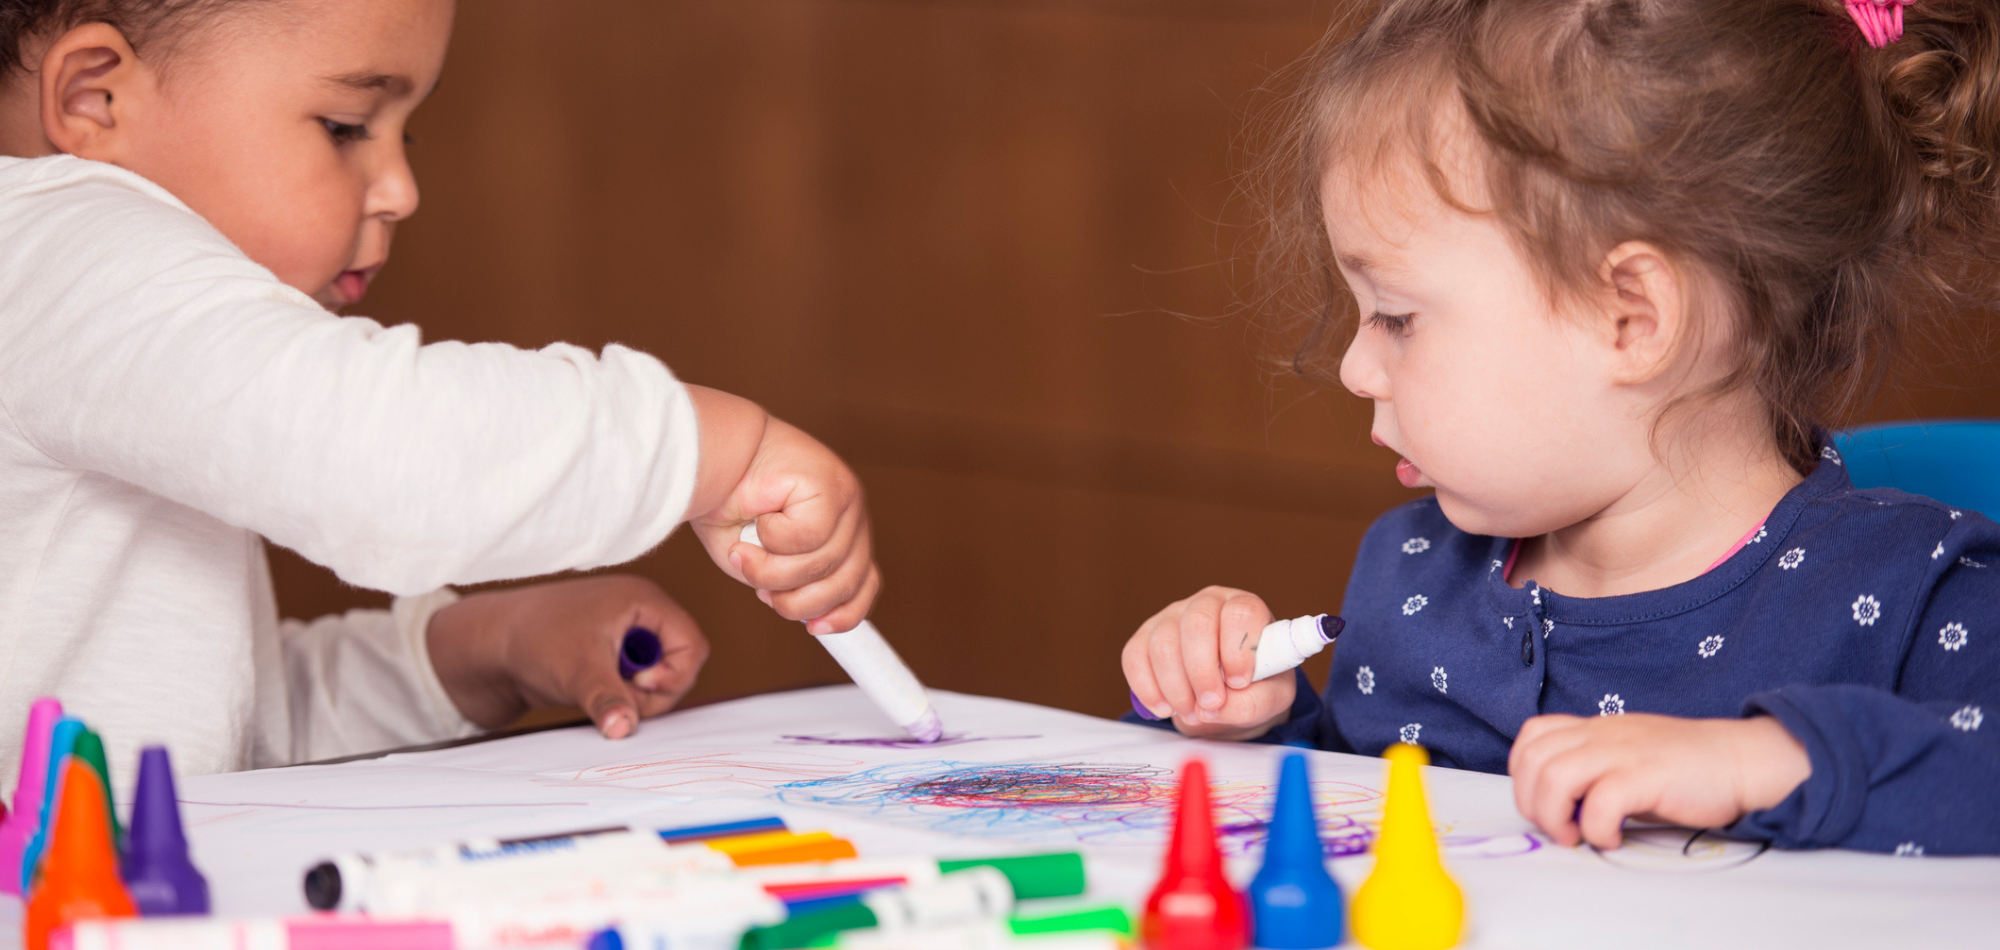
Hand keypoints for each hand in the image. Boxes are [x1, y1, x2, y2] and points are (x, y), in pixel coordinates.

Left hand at [426, 575, 708, 738]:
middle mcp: (640, 614)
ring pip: (658, 678)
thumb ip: (609, 700)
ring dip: (634, 696)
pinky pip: (636, 684)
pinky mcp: (611, 656)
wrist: (489, 645)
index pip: (692, 643)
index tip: (638, 683)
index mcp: (643, 600)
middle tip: (618, 696)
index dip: (674, 674)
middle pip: (680, 664)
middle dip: (652, 691)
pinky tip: (592, 692)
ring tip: (598, 691)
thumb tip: (625, 729)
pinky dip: (620, 695)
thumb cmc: (532, 639)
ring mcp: (627, 635)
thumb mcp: (577, 671)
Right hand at [683, 387, 878, 633]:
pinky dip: (774, 537)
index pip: (863, 583)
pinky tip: (759, 516)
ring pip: (824, 564)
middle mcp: (851, 516)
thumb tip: (814, 616)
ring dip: (773, 571)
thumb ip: (788, 586)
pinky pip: (810, 537)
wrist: (708, 455)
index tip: (815, 629)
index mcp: (841, 533)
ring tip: (745, 554)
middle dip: (797, 600)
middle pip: (846, 583)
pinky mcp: (832, 484)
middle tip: (761, 589)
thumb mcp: (759, 561)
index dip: (843, 614)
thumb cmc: (728, 503)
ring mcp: (847, 499)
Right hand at [1122, 586, 1294, 740]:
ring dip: (1176, 687)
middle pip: (1197, 623)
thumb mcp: (1270, 699)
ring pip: (1163, 643)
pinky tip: (1164, 708)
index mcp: (1244, 609)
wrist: (1226, 698)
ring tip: (1191, 712)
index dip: (1238, 648)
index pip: (1240, 612)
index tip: (1239, 683)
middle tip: (1211, 705)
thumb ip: (1251, 702)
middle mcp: (1207, 604)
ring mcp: (1171, 617)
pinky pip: (1134, 657)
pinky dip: (1147, 688)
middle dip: (1202, 671)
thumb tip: (1212, 706)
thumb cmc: (1254, 689)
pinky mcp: (1144, 637)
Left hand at [1508, 713, 1810, 848]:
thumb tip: (1561, 808)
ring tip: (1577, 836)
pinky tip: (1612, 838)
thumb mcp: (1628, 758)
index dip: (1523, 773)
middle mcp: (1602, 734)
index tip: (1542, 803)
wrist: (1742, 761)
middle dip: (1531, 802)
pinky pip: (1600, 801)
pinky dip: (1596, 828)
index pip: (1533, 735)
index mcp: (1595, 728)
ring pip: (1555, 776)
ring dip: (1554, 815)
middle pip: (1534, 759)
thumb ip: (1593, 772)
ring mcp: (1623, 752)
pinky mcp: (1647, 775)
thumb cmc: (1686, 768)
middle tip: (1559, 829)